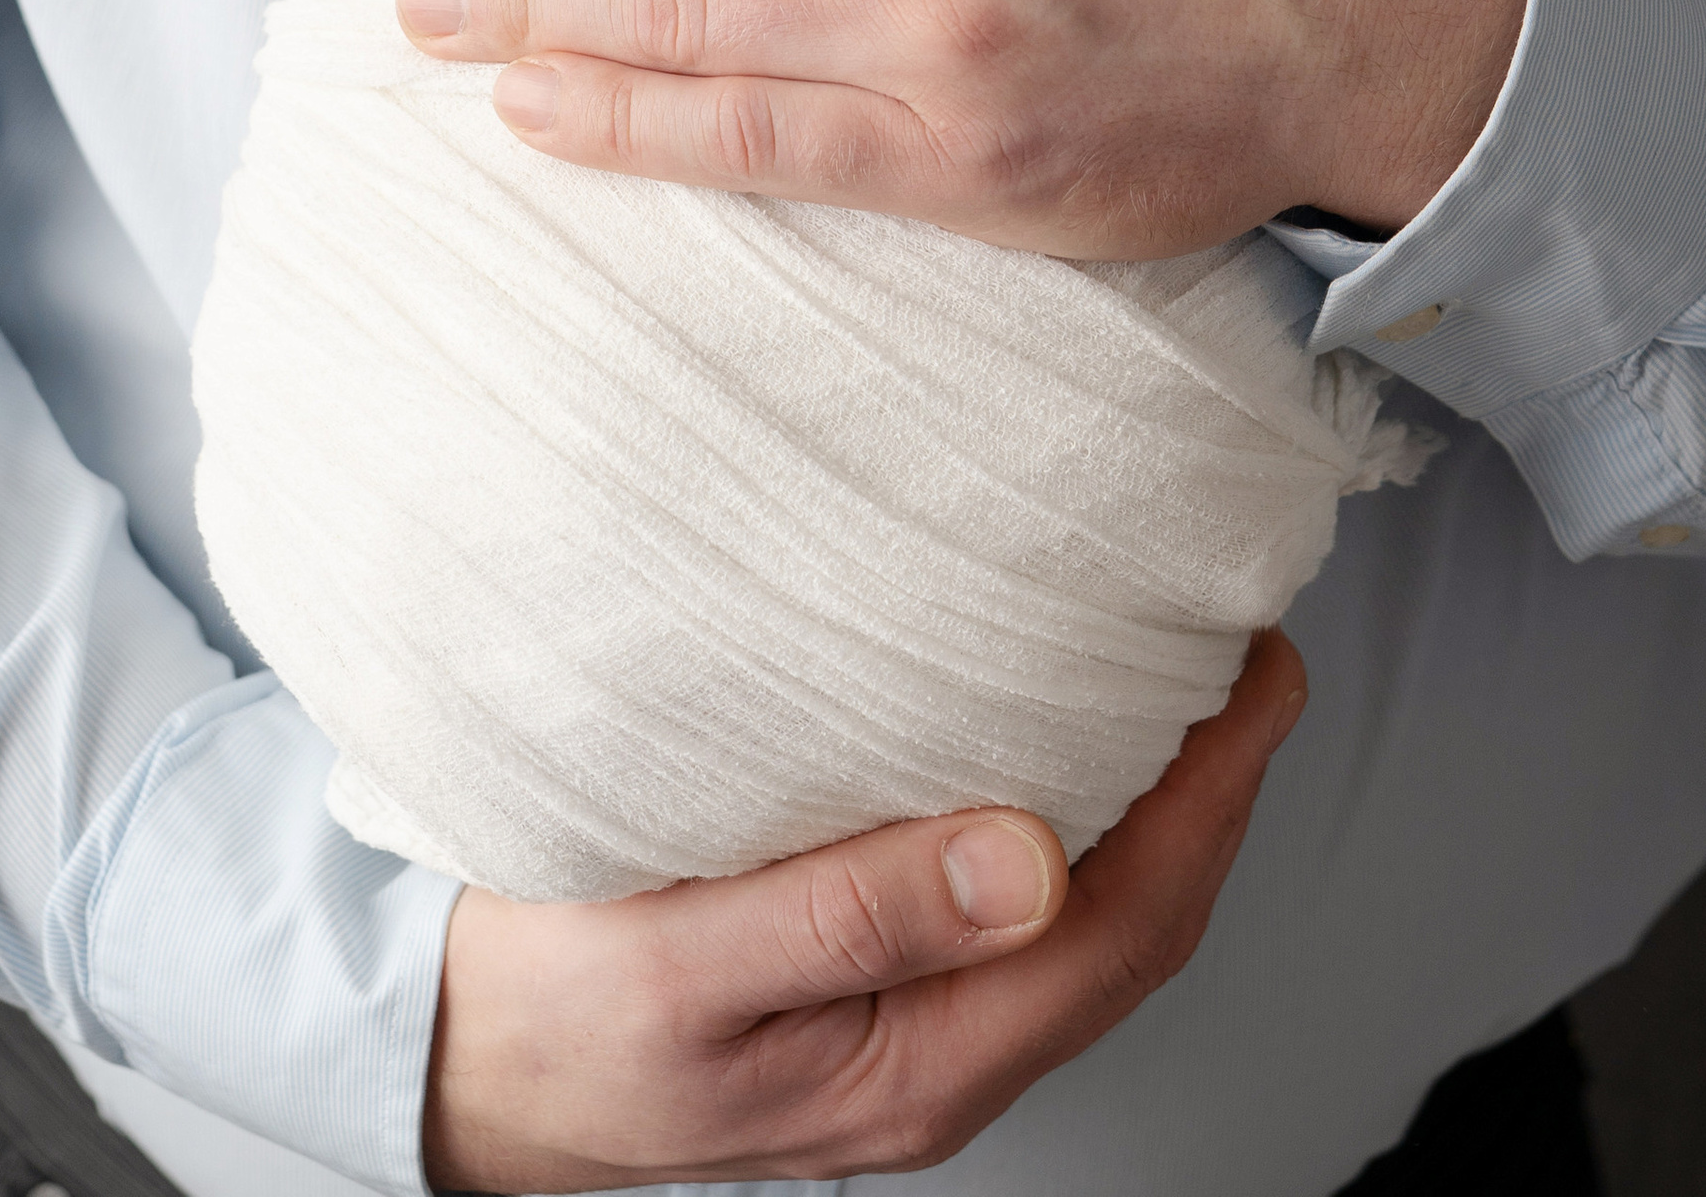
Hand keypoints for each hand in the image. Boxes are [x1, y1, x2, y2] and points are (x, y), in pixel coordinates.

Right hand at [423, 631, 1307, 1190]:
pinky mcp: (877, 986)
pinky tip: (1054, 729)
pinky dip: (1068, 806)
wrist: (450, 1061)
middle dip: (1211, 784)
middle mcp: (942, 1056)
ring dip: (1149, 794)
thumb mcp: (682, 964)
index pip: (1128, 927)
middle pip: (1136, 923)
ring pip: (1087, 914)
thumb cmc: (546, 1017)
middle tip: (1241, 640)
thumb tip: (1030, 859)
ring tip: (1173, 665)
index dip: (1215, 795)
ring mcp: (915, 1028)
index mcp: (920, 1065)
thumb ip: (853, 914)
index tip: (1254, 671)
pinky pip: (1016, 905)